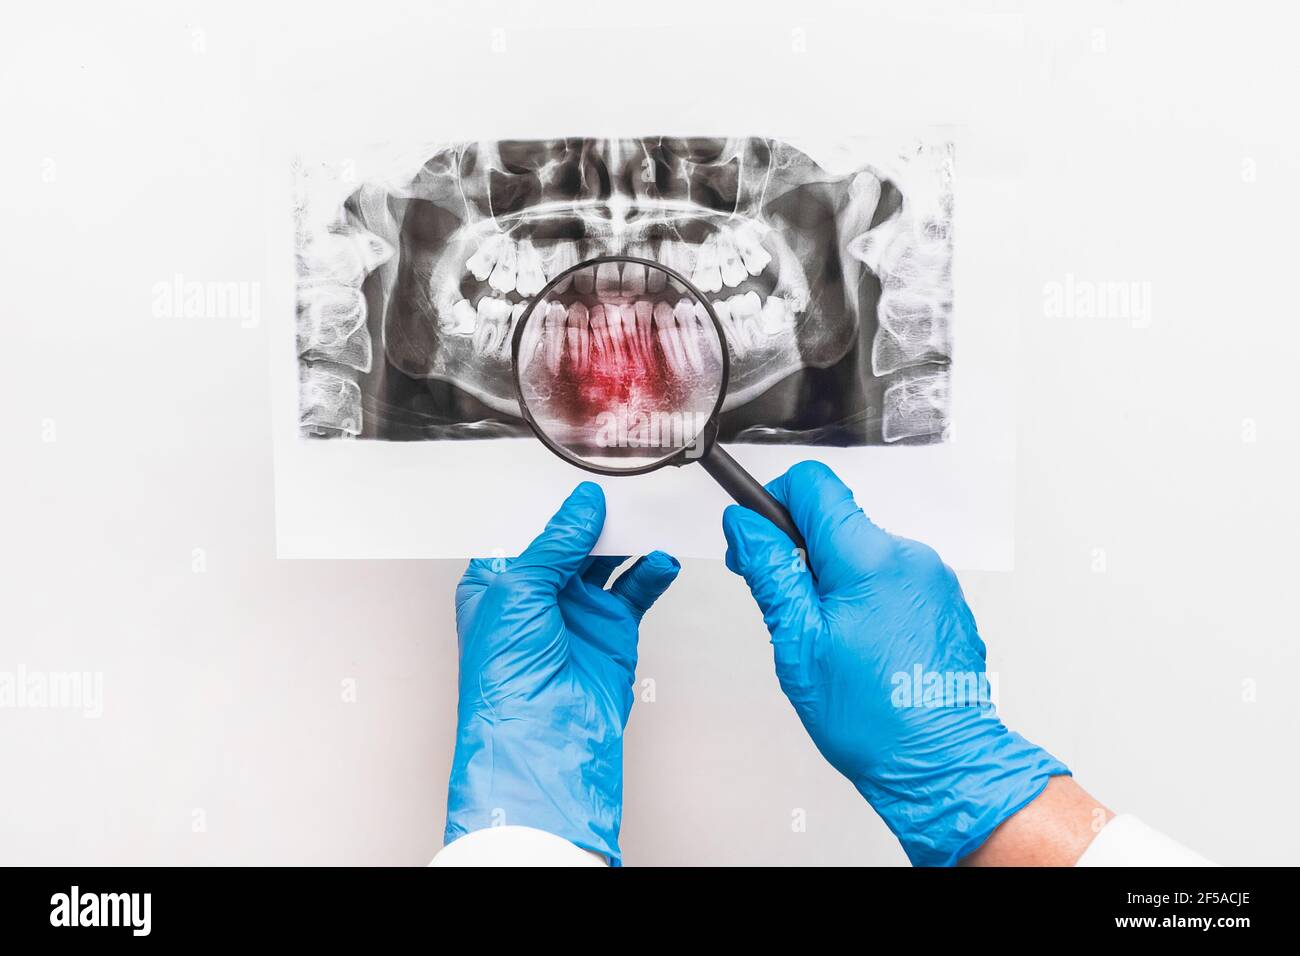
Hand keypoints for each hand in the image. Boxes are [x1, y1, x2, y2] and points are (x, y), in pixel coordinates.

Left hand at [445, 482, 678, 864]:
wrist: (543, 741)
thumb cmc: (505, 680)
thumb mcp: (518, 591)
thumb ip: (555, 543)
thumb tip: (581, 507)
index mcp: (498, 582)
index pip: (525, 528)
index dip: (548, 503)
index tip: (571, 473)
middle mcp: (537, 595)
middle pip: (570, 539)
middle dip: (592, 515)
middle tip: (615, 487)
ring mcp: (576, 612)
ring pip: (606, 559)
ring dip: (624, 537)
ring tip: (642, 514)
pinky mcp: (612, 631)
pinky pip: (636, 589)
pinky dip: (652, 570)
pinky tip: (660, 557)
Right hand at [723, 461, 1068, 865]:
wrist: (943, 763)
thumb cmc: (875, 717)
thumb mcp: (798, 643)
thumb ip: (770, 572)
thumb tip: (745, 526)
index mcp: (869, 558)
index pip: (814, 484)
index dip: (775, 502)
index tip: (759, 537)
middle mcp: (908, 556)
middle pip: (836, 521)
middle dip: (801, 554)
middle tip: (785, 608)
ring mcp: (932, 579)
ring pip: (862, 554)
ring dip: (834, 582)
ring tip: (828, 642)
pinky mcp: (943, 602)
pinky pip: (891, 579)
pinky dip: (866, 600)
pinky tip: (861, 648)